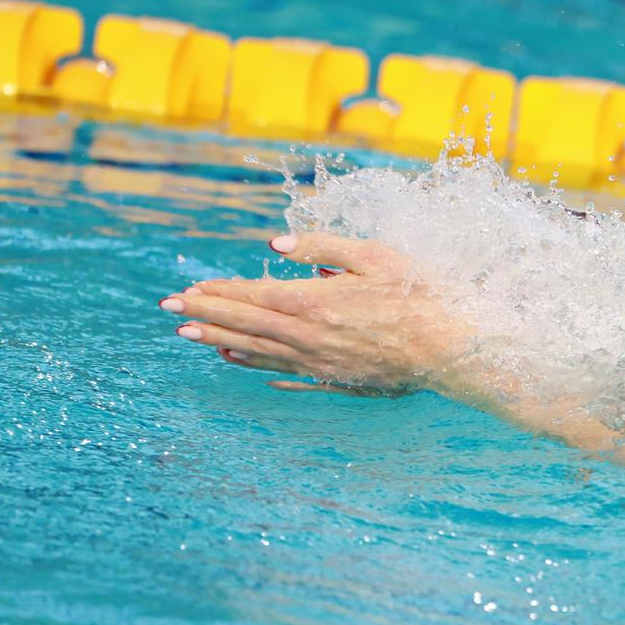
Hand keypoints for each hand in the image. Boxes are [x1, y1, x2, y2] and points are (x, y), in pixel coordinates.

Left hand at [162, 233, 463, 395]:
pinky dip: (256, 365)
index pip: (251, 296)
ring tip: (191, 335)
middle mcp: (309, 336)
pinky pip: (284, 373)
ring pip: (259, 351)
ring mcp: (320, 362)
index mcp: (314, 301)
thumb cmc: (421, 294)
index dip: (216, 292)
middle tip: (169, 312)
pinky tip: (239, 360)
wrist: (454, 348)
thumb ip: (322, 247)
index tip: (185, 290)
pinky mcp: (335, 379)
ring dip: (221, 340)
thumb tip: (273, 245)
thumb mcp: (375, 255)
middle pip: (245, 325)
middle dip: (204, 315)